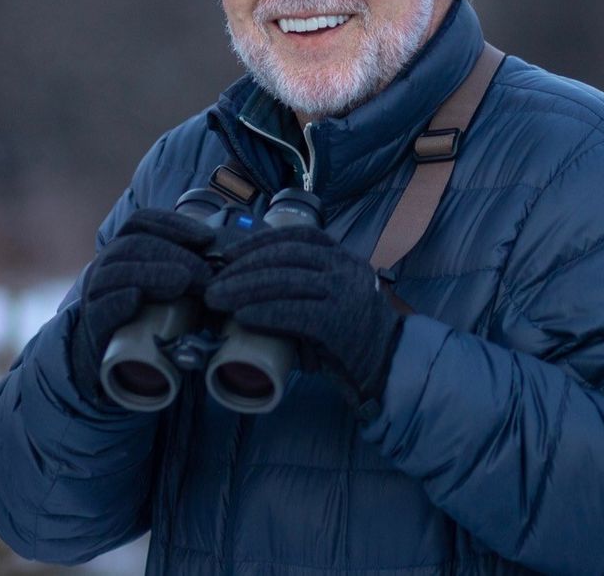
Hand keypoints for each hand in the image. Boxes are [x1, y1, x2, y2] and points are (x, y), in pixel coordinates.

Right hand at [70, 208, 213, 406]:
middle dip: (173, 253)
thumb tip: (234, 261)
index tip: (207, 238)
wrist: (116, 360)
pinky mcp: (94, 327)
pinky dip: (118, 301)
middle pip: (133, 245)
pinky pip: (100, 309)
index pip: (143, 222)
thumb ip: (194, 272)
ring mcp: (97, 295)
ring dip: (152, 273)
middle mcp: (108, 266)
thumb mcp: (175, 288)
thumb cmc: (154, 317)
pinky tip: (137, 299)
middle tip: (204, 273)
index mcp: (126, 249)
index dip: (174, 224)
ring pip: (116, 272)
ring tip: (183, 282)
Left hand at [204, 227, 402, 411]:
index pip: (297, 236)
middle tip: (213, 284)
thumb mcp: (330, 301)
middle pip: (285, 256)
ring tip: (217, 299)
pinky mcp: (338, 322)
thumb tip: (246, 292)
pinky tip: (242, 316)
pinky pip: (293, 312)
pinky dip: (264, 313)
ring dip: (244, 288)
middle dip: (243, 267)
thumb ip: (300, 291)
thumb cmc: (351, 336)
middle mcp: (344, 268)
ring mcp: (343, 293)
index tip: (230, 254)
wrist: (390, 366)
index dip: (259, 241)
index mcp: (342, 257)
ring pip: (285, 281)